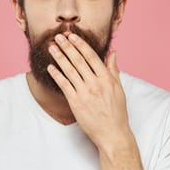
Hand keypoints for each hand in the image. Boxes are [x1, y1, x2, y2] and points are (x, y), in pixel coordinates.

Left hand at [47, 33, 131, 150]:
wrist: (112, 134)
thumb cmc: (117, 112)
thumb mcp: (119, 89)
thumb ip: (113, 69)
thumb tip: (113, 53)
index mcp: (106, 79)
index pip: (91, 56)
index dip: (80, 44)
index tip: (72, 36)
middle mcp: (95, 84)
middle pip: (78, 61)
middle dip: (67, 47)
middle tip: (58, 37)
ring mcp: (85, 93)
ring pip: (69, 71)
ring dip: (59, 57)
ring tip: (52, 48)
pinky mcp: (75, 103)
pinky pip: (64, 85)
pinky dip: (56, 75)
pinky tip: (50, 67)